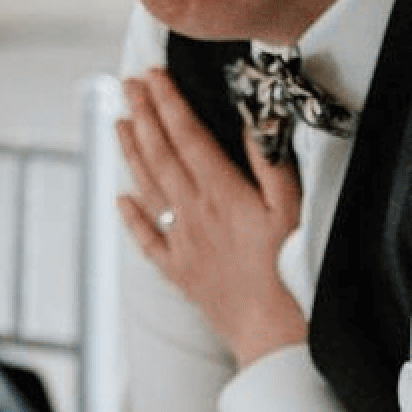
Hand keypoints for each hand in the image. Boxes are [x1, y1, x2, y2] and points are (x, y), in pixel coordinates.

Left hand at [117, 67, 307, 365]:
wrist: (275, 336)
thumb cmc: (292, 273)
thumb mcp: (293, 211)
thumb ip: (269, 163)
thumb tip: (252, 122)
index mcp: (223, 194)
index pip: (186, 137)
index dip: (167, 102)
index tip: (152, 75)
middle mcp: (195, 214)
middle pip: (160, 155)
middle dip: (143, 115)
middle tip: (128, 84)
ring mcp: (184, 244)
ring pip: (148, 189)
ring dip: (130, 153)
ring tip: (118, 122)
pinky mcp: (182, 273)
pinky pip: (149, 241)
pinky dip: (132, 218)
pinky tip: (121, 199)